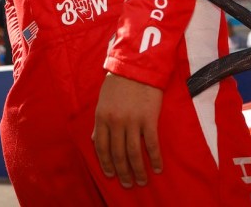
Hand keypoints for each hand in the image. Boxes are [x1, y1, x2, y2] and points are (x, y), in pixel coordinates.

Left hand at [91, 73, 163, 187]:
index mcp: (101, 117)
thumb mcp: (102, 101)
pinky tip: (156, 168)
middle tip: (128, 184)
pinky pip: (151, 145)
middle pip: (117, 154)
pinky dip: (154, 159)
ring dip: (138, 171)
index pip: (101, 147)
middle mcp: (115, 122)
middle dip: (122, 172)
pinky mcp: (149, 119)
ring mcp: (132, 121)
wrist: (137, 66)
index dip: (105, 164)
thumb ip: (99, 122)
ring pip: (133, 154)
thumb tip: (94, 140)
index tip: (110, 175)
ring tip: (141, 181)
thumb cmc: (118, 83)